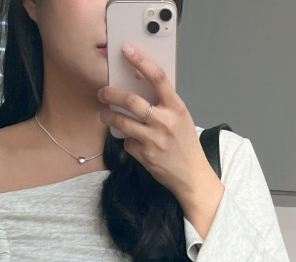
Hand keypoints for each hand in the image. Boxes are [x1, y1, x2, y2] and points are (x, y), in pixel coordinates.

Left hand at [98, 45, 223, 236]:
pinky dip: (127, 141)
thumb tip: (138, 83)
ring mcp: (154, 140)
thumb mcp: (181, 118)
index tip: (127, 51)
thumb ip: (163, 102)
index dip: (141, 61)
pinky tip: (132, 142)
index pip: (157, 77)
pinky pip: (128, 143)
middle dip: (111, 94)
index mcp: (176, 108)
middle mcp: (165, 122)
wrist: (192, 176)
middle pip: (131, 101)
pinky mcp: (146, 156)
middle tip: (103, 92)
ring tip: (106, 115)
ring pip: (123, 122)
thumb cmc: (186, 145)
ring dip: (109, 117)